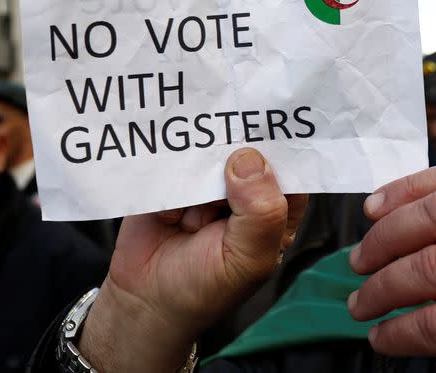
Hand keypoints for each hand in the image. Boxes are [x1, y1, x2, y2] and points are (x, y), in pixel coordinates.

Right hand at [80, 148, 307, 371]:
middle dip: (235, 159)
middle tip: (220, 198)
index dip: (283, 148)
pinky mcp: (174, 177)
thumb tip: (249, 159)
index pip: (291, 165)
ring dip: (199, 181)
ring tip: (192, 224)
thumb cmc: (204, 288)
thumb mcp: (247, 260)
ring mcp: (208, 181)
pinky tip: (169, 219)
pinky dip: (172, 184)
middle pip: (249, 149)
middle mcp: (245, 188)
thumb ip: (261, 213)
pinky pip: (175, 160)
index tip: (266, 134)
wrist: (144, 300)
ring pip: (212, 151)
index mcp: (276, 207)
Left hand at [347, 160, 435, 372]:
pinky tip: (383, 336)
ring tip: (362, 304)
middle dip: (386, 236)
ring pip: (431, 267)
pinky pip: (435, 322)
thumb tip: (380, 219)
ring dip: (382, 287)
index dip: (408, 186)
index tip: (371, 208)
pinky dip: (397, 331)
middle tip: (360, 261)